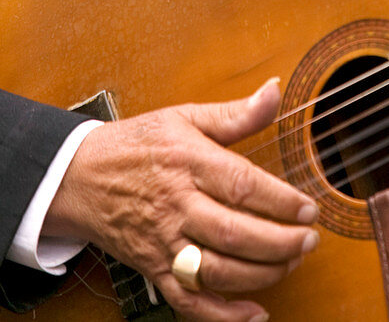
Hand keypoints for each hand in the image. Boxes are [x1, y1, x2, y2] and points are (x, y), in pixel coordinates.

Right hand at [45, 78, 318, 321]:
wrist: (79, 177)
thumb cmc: (137, 144)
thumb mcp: (185, 117)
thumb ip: (235, 113)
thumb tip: (274, 90)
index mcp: (187, 161)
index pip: (241, 185)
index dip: (281, 201)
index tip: (309, 209)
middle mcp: (176, 204)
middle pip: (234, 232)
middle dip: (279, 243)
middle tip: (309, 241)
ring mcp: (163, 241)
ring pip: (216, 270)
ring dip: (260, 274)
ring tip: (290, 264)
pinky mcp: (153, 269)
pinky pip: (189, 302)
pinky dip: (223, 316)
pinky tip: (254, 313)